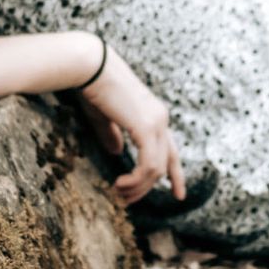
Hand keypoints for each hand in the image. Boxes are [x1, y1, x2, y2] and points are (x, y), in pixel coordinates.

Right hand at [77, 45, 185, 205]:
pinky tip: (121, 183)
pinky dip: (136, 180)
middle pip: (164, 165)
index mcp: (154, 115)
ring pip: (156, 169)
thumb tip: (117, 153)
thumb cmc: (92, 88)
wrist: (90, 66)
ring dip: (138, 187)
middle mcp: (160, 119)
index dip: (176, 175)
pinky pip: (148, 164)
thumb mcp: (104, 117)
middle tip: (126, 202)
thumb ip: (113, 135)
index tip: (178, 195)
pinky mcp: (145, 127)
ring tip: (119, 193)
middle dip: (146, 188)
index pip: (171, 151)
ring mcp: (156, 122)